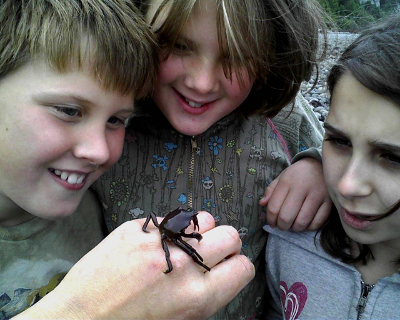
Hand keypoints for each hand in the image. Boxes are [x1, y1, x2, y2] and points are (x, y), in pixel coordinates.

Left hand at [15, 212, 253, 319]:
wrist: (81, 316)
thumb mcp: (179, 319)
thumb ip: (205, 295)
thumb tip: (219, 270)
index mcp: (198, 298)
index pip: (243, 267)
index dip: (237, 267)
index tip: (227, 267)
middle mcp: (184, 266)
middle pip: (230, 235)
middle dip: (225, 244)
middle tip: (209, 253)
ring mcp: (160, 242)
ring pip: (204, 218)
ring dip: (200, 230)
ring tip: (183, 243)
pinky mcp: (139, 227)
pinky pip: (171, 217)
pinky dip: (171, 228)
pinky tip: (156, 242)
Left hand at [259, 157, 331, 230]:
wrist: (320, 164)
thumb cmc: (297, 174)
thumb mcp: (281, 177)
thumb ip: (271, 191)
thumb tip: (262, 204)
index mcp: (287, 181)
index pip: (273, 207)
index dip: (270, 220)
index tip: (272, 223)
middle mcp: (302, 188)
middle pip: (286, 217)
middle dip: (281, 226)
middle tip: (282, 226)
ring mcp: (317, 195)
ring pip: (302, 222)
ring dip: (295, 228)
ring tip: (293, 225)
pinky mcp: (329, 201)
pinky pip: (317, 223)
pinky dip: (309, 227)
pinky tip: (305, 223)